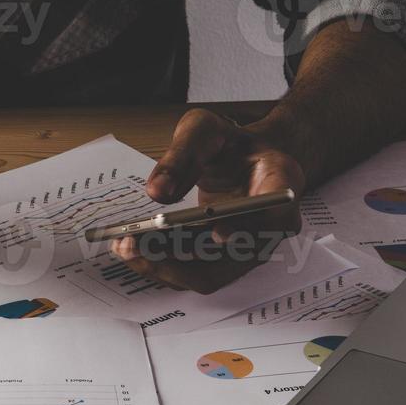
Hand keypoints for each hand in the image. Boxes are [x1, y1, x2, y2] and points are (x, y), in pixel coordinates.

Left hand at [110, 107, 306, 293]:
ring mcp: (248, 250)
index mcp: (281, 184)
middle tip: (138, 243)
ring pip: (209, 275)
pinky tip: (131, 250)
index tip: (216, 231)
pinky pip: (193, 273)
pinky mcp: (223, 262)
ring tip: (124, 247)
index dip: (248, 229)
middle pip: (234, 258)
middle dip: (183, 257)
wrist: (240, 160)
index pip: (275, 216)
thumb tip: (157, 191)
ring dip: (164, 267)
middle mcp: (271, 226)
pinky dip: (161, 266)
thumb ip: (181, 153)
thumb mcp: (203, 129)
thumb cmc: (227, 144)